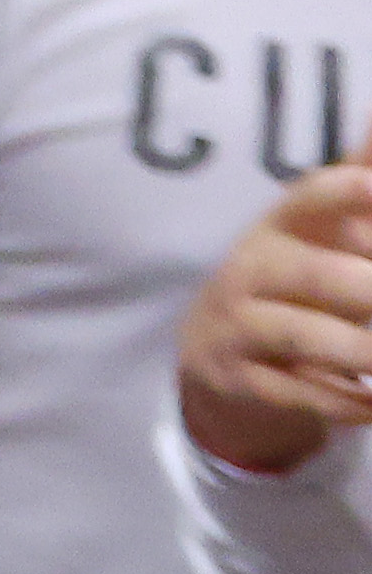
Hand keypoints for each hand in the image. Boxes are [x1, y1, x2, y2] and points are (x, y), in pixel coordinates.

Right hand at [177, 162, 371, 474]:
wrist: (217, 347)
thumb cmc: (295, 271)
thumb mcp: (320, 225)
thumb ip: (361, 173)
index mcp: (283, 225)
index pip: (307, 199)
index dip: (341, 193)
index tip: (370, 186)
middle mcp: (254, 269)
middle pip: (315, 274)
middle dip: (365, 287)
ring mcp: (241, 326)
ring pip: (303, 337)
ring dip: (360, 351)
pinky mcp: (241, 379)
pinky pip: (294, 394)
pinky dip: (342, 401)